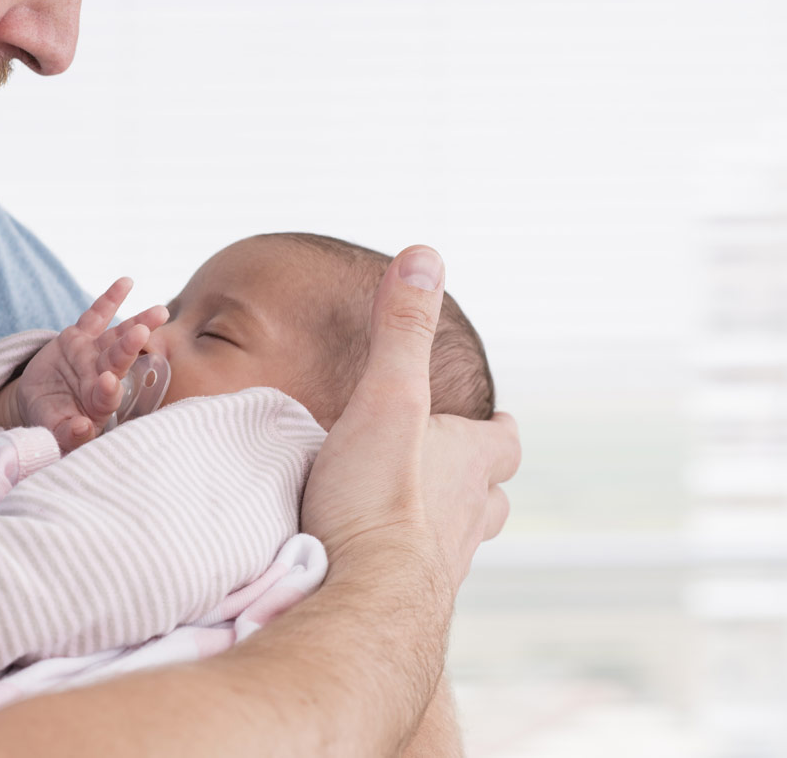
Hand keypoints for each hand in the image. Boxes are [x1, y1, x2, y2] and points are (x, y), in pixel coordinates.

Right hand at [0, 277, 168, 450]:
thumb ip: (68, 435)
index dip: (108, 390)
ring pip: (117, 336)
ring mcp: (92, 354)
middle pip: (118, 361)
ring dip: (137, 322)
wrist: (40, 401)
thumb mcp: (53, 432)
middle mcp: (99, 376)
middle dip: (130, 347)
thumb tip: (81, 429)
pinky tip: (127, 282)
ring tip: (160, 311)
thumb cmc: (51, 422)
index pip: (105, 396)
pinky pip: (97, 315)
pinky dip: (110, 298)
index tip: (107, 382)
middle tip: (144, 333)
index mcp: (96, 404)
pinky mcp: (80, 336)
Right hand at [300, 246, 520, 590]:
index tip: (498, 423)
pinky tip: (379, 562)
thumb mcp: (387, 396)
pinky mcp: (405, 605)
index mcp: (468, 465)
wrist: (359, 603)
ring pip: (464, 541)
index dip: (500, 430)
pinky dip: (410, 562)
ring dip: (452, 524)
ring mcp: (440, 569)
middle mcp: (467, 520)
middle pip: (494, 497)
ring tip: (427, 516)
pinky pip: (419, 579)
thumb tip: (425, 256)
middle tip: (465, 468)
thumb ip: (402, 330)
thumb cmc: (375, 499)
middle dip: (483, 479)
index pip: (503, 442)